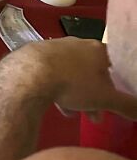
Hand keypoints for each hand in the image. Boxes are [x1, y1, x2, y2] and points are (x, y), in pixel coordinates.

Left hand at [15, 38, 136, 120]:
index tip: (114, 97)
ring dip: (76, 94)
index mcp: (98, 49)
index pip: (114, 63)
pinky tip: (57, 105)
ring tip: (73, 114)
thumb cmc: (74, 83)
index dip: (116, 82)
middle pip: (92, 71)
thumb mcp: (106, 99)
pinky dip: (58, 88)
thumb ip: (127, 106)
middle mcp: (78, 43)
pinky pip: (54, 72)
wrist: (31, 73)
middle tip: (96, 116)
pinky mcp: (38, 54)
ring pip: (72, 73)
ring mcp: (57, 47)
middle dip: (95, 95)